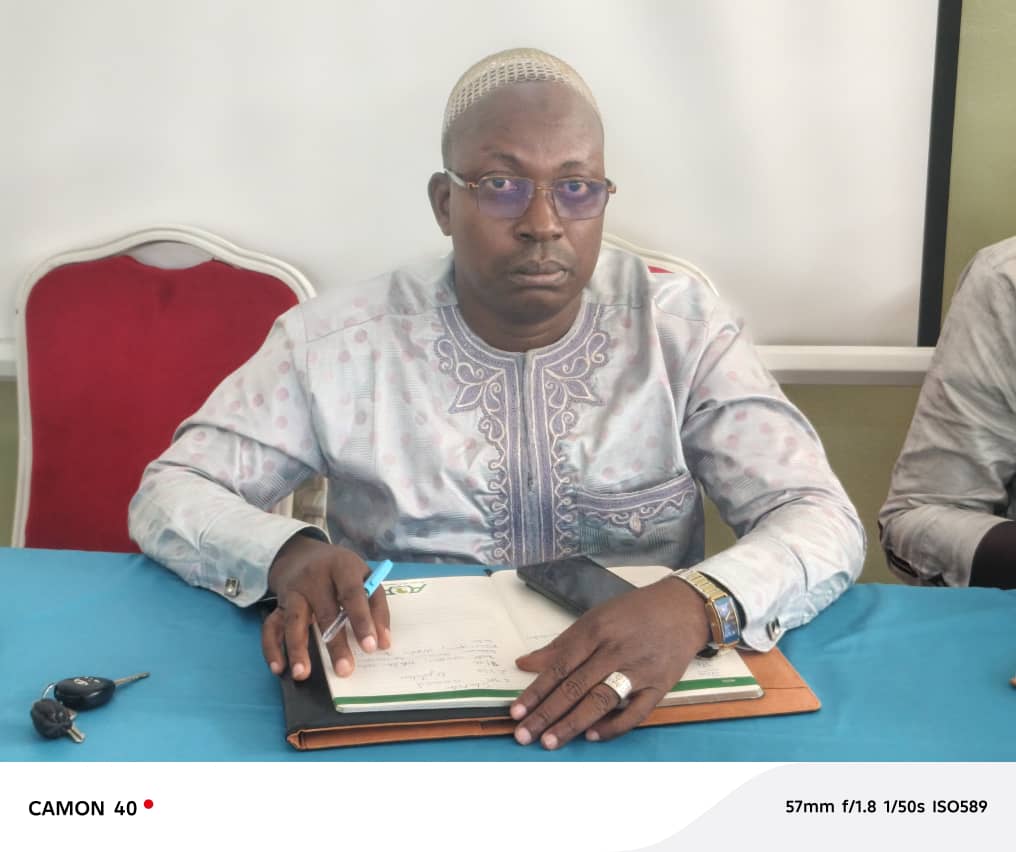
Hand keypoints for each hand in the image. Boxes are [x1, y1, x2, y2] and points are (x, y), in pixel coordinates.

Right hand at [260, 535, 390, 680]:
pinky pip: (271, 627)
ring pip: (293, 620)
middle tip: (344, 670)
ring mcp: (294, 591)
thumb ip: (376, 607)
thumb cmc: (340, 571)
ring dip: (297, 648)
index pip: (352, 594)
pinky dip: (272, 648)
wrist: (301, 553)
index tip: (371, 647)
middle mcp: (314, 578)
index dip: (362, 620)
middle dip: (335, 643)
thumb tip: (383, 642)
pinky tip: (278, 668)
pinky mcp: (278, 604)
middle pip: (325, 612)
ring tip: (302, 673)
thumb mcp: (363, 576)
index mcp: (341, 568)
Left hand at [510, 576, 709, 748]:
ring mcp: (639, 670)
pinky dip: (614, 725)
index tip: (516, 711)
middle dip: (548, 713)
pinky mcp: (660, 685)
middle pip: (576, 686)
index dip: (536, 690)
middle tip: (525, 735)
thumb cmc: (633, 612)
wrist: (683, 609)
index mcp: (596, 631)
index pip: (560, 666)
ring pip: (601, 700)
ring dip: (573, 723)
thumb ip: (560, 645)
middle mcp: (615, 651)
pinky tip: (592, 736)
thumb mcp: (594, 618)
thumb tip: (524, 663)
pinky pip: (636, 712)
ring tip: (550, 741)